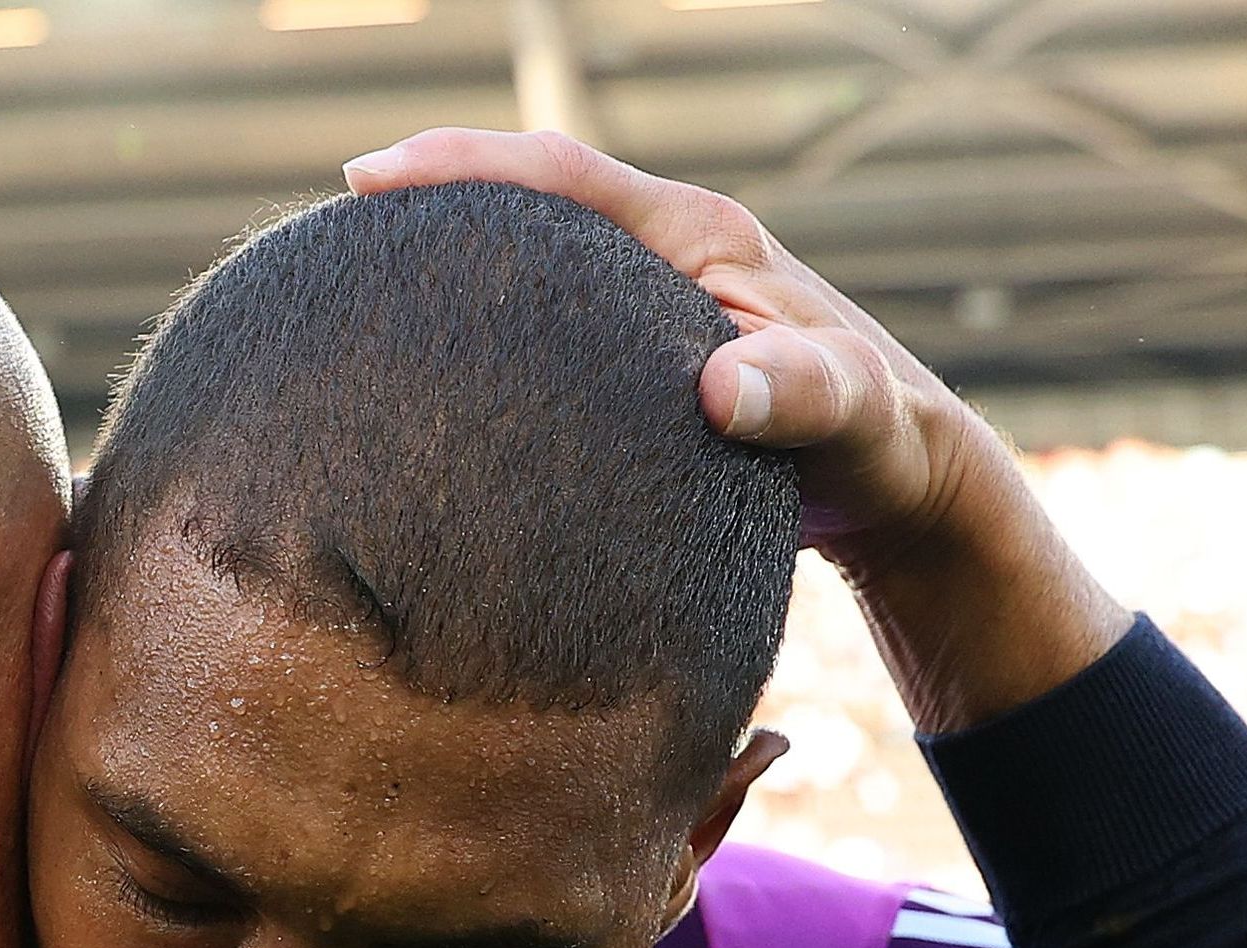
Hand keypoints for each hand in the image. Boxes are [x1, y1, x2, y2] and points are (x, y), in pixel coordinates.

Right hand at [340, 129, 1127, 728]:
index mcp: (697, 236)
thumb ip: (798, 394)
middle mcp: (671, 250)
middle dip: (439, 196)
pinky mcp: (650, 353)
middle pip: (535, 197)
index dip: (464, 167)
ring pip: (540, 257)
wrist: (909, 482)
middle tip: (338, 227)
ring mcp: (657, 298)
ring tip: (365, 289)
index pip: (562, 175)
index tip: (367, 179)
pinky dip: (496, 321)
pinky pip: (554, 318)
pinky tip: (442, 372)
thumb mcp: (849, 417)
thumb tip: (721, 390)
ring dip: (463, 257)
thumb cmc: (880, 444)